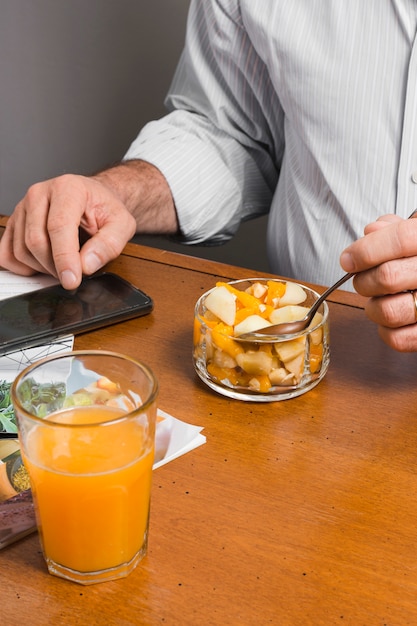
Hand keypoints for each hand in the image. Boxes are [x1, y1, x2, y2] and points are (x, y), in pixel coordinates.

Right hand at [0, 174, 136, 288]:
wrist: (93, 199)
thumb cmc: (105, 209)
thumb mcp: (122, 225)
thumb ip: (109, 244)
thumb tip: (86, 265)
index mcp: (67, 188)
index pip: (58, 227)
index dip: (64, 258)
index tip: (72, 280)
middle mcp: (39, 194)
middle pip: (36, 241)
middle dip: (55, 267)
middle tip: (74, 275)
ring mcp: (23, 208)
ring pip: (21, 250)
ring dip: (42, 268)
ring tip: (64, 265)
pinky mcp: (14, 223)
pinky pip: (7, 253)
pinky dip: (23, 267)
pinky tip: (43, 265)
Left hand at [340, 214, 416, 350]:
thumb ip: (396, 229)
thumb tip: (372, 231)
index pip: (400, 239)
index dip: (366, 250)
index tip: (348, 259)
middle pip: (388, 276)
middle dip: (363, 280)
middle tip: (363, 280)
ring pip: (389, 311)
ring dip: (372, 307)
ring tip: (377, 300)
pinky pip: (399, 339)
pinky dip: (386, 331)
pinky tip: (391, 318)